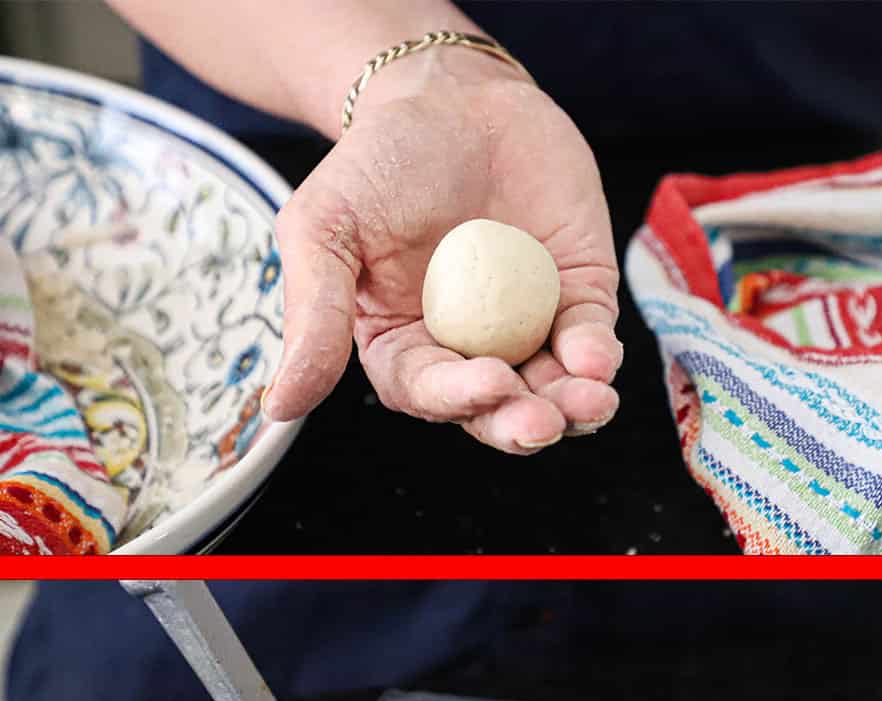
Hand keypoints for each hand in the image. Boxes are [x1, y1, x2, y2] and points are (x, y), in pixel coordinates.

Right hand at [264, 52, 621, 453]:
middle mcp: (467, 350)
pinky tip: (600, 360)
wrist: (448, 96)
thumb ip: (314, 318)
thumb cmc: (377, 162)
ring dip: (573, 407)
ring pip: (552, 387)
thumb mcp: (324, 231)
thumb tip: (281, 407)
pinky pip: (589, 338)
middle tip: (542, 422)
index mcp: (403, 348)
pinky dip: (598, 355)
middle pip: (496, 408)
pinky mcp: (576, 297)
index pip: (429, 391)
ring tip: (590, 404)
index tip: (490, 383)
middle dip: (521, 423)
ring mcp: (526, 328)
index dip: (459, 397)